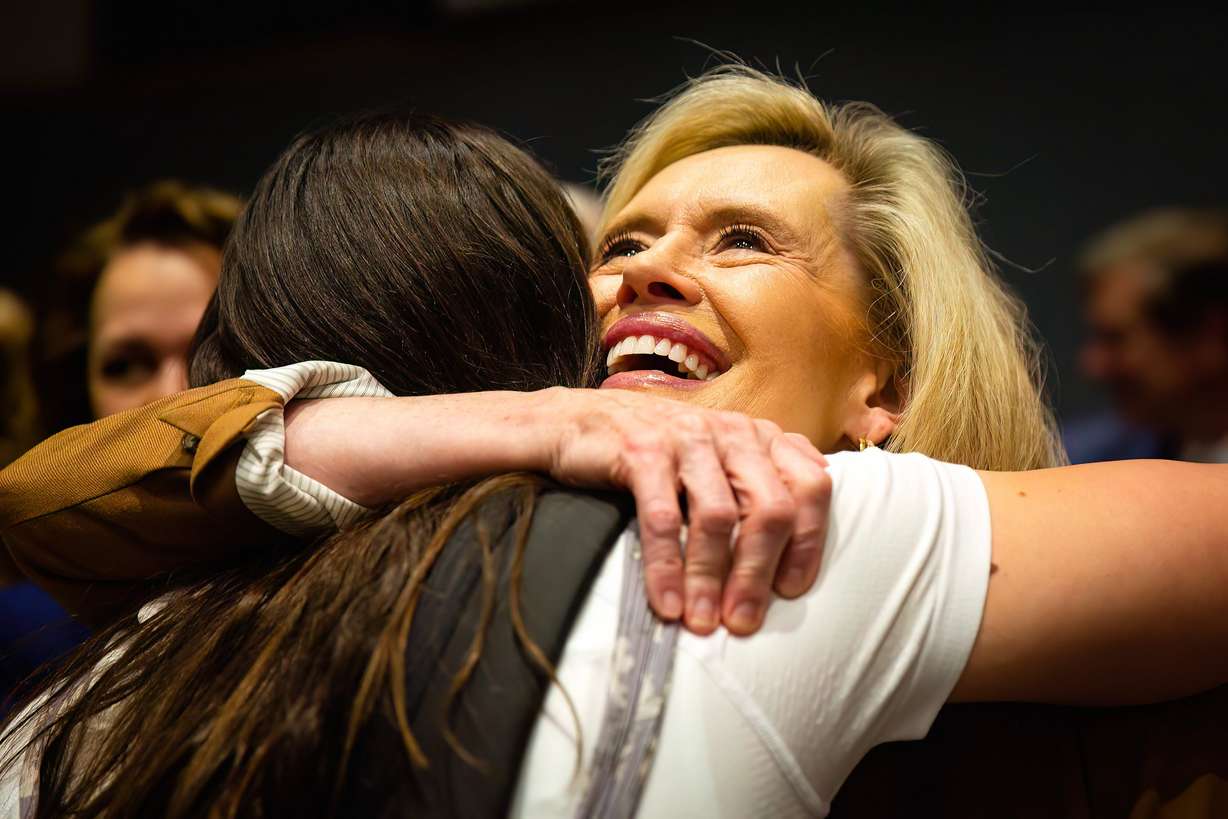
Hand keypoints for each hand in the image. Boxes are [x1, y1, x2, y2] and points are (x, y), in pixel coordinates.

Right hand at [538, 387, 831, 634]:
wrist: (577, 423)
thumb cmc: (656, 453)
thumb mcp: (718, 458)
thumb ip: (763, 476)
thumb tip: (812, 511)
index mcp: (760, 437)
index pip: (811, 488)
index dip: (808, 544)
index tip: (790, 593)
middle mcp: (732, 432)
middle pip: (770, 508)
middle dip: (758, 574)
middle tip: (743, 622)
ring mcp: (688, 438)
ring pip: (717, 517)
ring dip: (712, 578)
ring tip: (704, 621)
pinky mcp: (643, 450)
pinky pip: (664, 518)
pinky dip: (668, 567)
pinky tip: (667, 603)